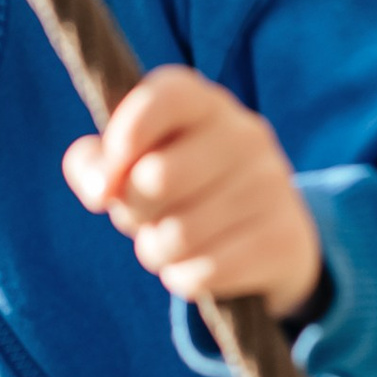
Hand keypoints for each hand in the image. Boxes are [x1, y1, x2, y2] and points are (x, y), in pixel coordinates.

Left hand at [63, 67, 322, 316]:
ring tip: (169, 241)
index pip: (164, 98)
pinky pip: (202, 273)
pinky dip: (183, 278)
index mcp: (205, 103)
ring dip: (155, 250)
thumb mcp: (137, 164)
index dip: (124, 138)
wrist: (269, 232)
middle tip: (143, 215)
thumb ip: (95, 162)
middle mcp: (245, 134)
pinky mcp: (281, 238)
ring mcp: (271, 185)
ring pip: (177, 236)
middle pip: (156, 178)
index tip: (108, 179)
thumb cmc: (183, 187)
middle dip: (132, 211)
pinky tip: (197, 263)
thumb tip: (97, 186)